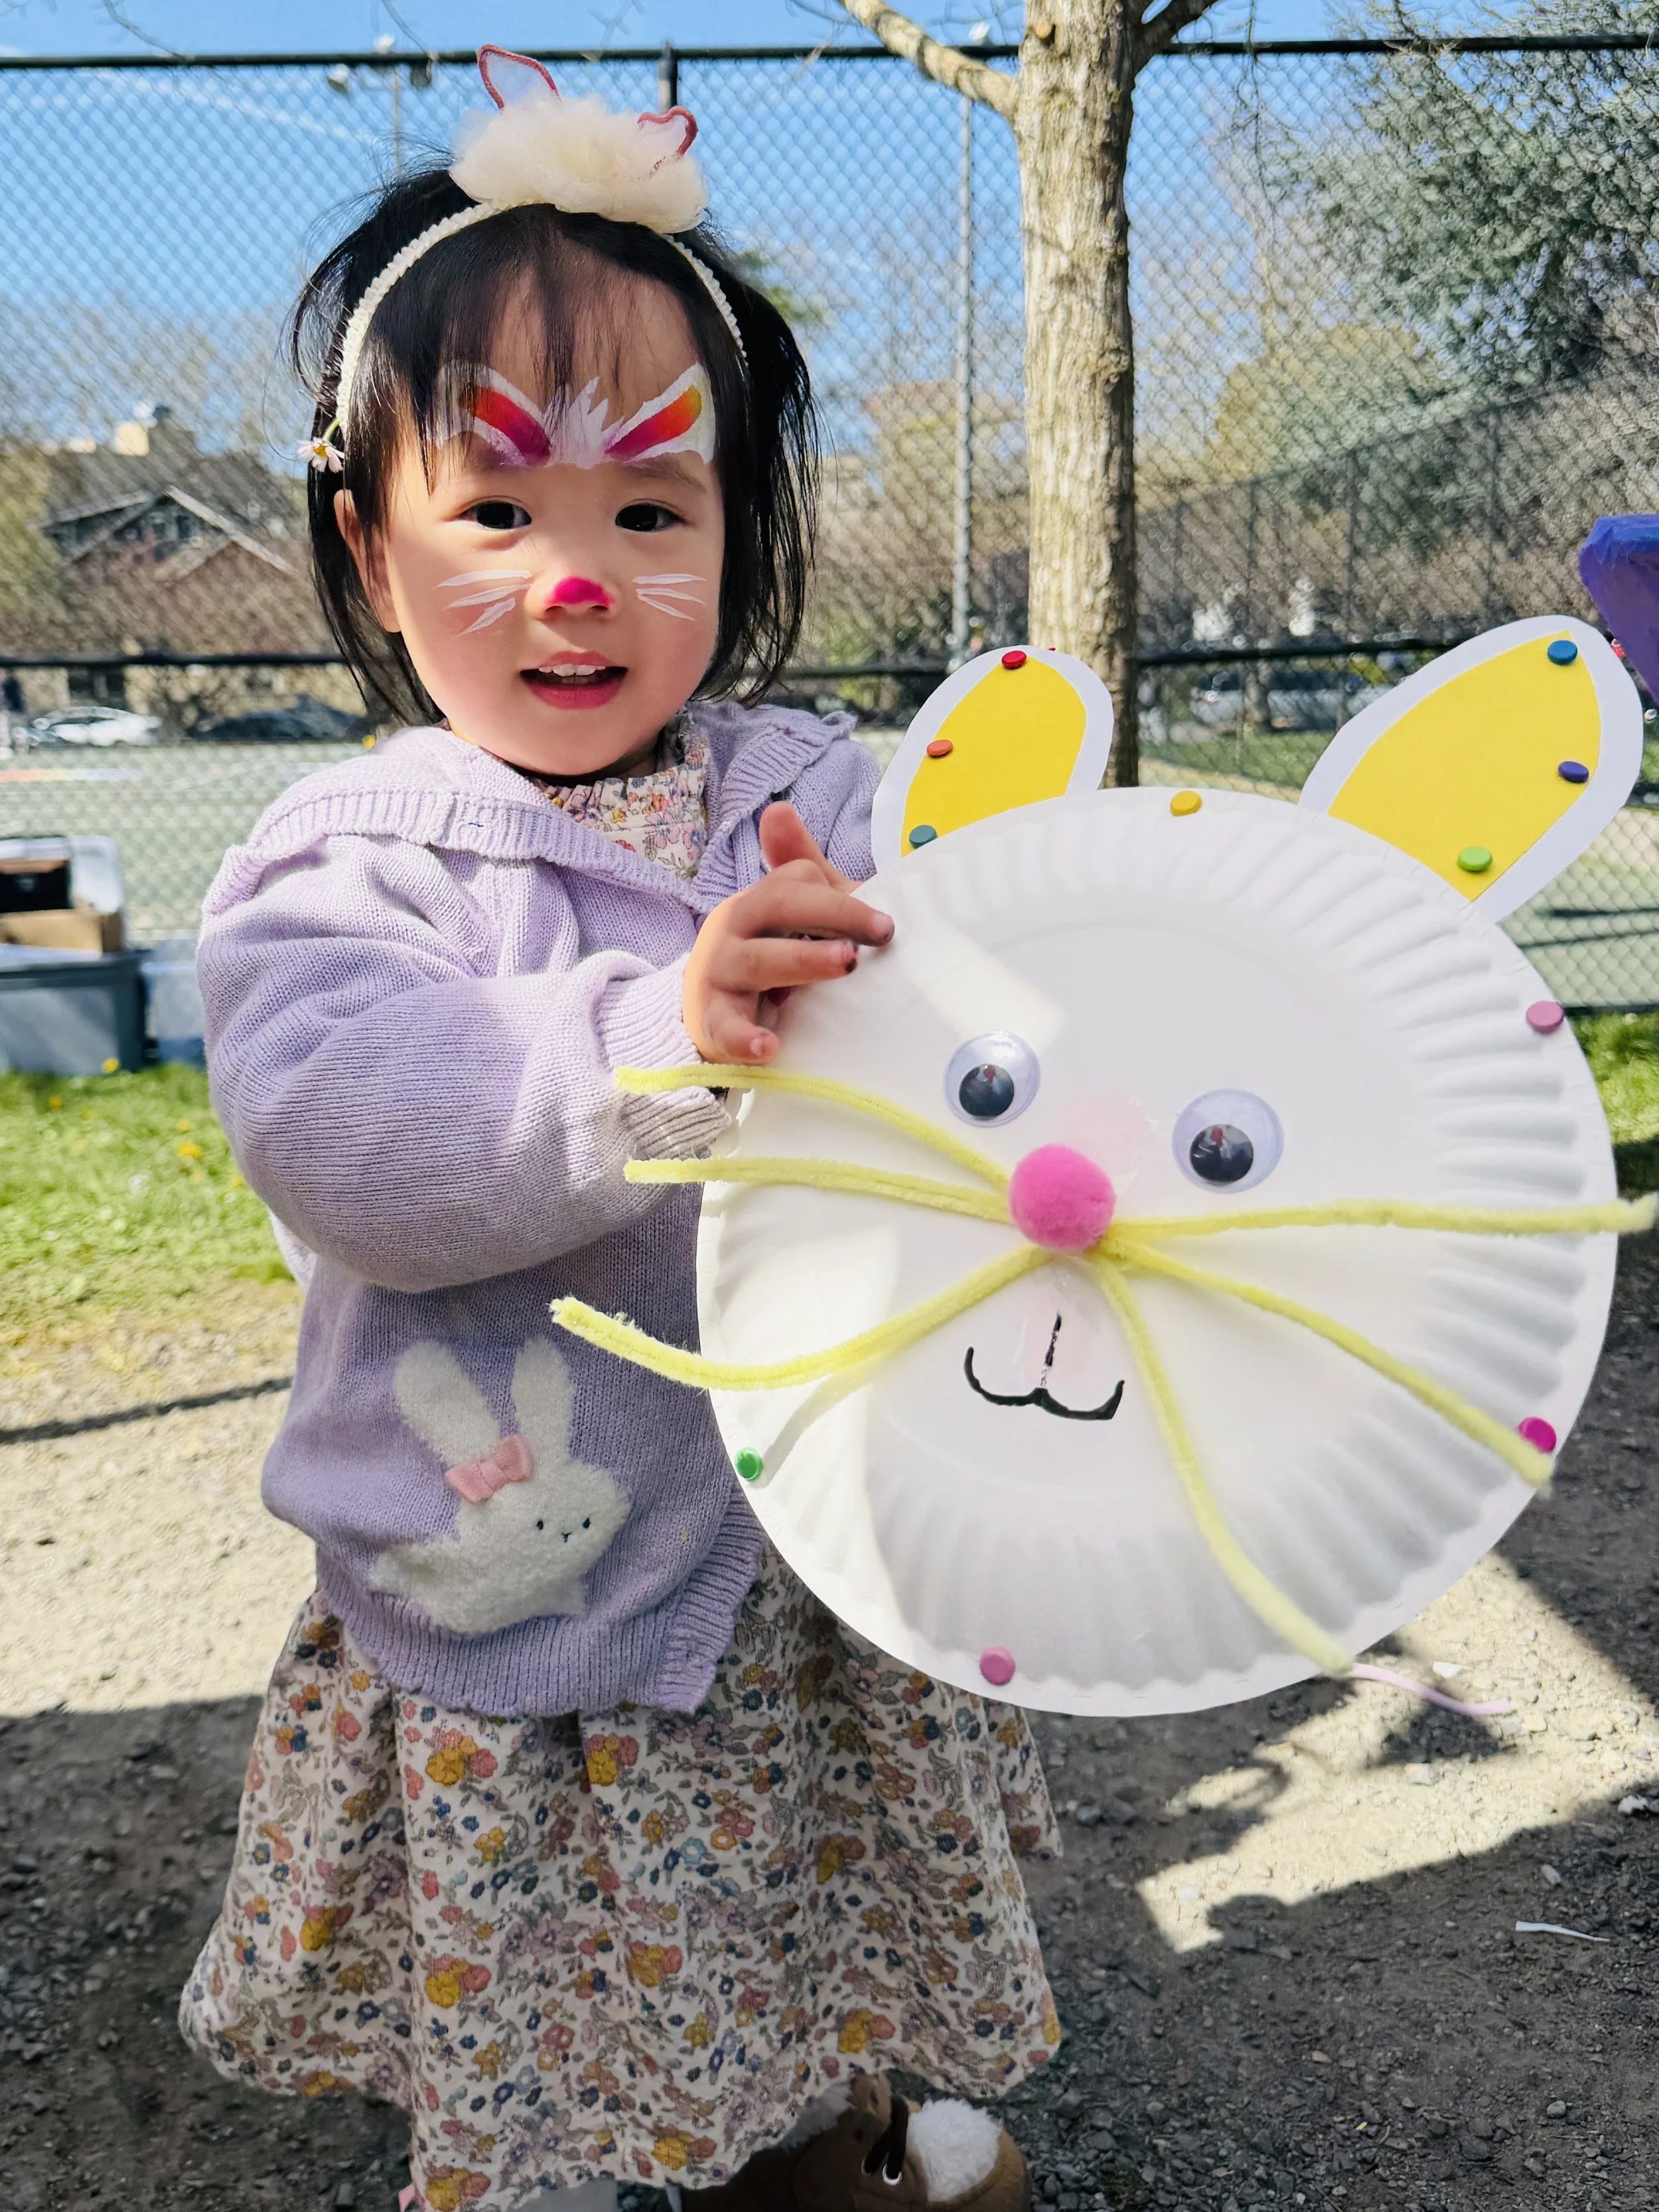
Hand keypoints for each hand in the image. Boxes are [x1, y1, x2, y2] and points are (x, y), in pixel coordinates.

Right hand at [683, 803, 893, 1063]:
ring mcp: (719, 974)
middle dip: (834, 914)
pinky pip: (726, 1027)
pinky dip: (746, 1036)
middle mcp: (735, 929)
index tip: (885, 926)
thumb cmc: (764, 959)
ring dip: (802, 959)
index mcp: (759, 902)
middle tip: (883, 932)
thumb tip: (778, 809)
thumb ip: (798, 870)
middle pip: (779, 905)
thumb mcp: (787, 917)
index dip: (841, 900)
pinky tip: (770, 1045)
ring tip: (845, 963)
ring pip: (757, 960)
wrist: (704, 1015)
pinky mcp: (712, 1022)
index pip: (797, 882)